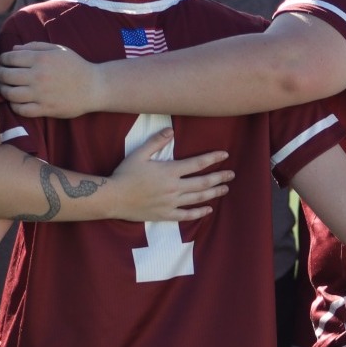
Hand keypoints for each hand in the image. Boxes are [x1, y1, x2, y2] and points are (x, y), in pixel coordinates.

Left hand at [0, 42, 100, 118]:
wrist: (94, 87)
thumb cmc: (75, 66)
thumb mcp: (58, 49)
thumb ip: (34, 46)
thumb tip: (13, 49)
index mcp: (41, 58)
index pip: (10, 58)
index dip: (2, 59)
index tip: (3, 61)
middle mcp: (38, 76)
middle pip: (6, 75)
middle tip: (0, 74)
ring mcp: (41, 94)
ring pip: (10, 93)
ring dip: (3, 90)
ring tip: (5, 88)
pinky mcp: (45, 109)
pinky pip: (21, 109)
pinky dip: (14, 106)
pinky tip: (16, 101)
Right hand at [106, 128, 231, 221]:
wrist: (113, 198)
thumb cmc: (125, 174)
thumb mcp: (139, 154)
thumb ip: (156, 142)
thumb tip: (172, 131)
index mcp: (169, 171)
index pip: (197, 163)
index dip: (212, 158)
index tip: (225, 155)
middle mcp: (174, 188)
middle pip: (203, 182)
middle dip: (219, 177)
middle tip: (232, 175)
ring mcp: (171, 203)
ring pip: (198, 198)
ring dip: (213, 193)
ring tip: (225, 189)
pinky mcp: (165, 215)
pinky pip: (186, 215)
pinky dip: (199, 212)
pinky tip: (208, 209)